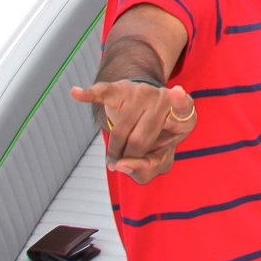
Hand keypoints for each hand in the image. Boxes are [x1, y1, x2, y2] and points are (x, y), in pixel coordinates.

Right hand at [70, 80, 195, 183]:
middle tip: (128, 161)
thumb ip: (147, 169)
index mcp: (183, 116)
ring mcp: (142, 93)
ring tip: (116, 157)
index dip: (180, 101)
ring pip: (119, 132)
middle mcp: (164, 99)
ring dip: (113, 152)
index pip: (184, 107)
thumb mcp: (161, 159)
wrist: (146, 110)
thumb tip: (121, 165)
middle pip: (139, 141)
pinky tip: (76, 93)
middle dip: (129, 159)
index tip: (177, 92)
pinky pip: (103, 93)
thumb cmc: (157, 140)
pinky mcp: (121, 90)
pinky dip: (89, 95)